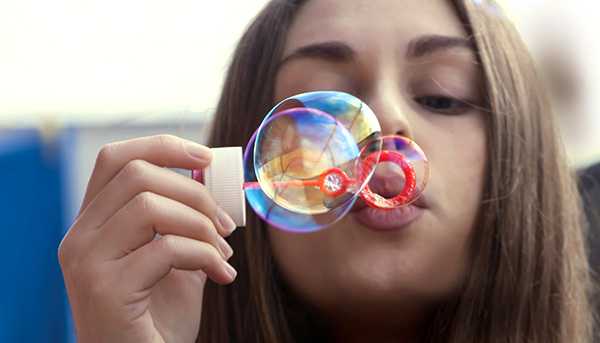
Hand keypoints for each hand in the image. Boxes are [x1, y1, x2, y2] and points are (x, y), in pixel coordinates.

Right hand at [58, 135, 237, 342]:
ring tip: (224, 253)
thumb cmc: (160, 315)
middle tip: (226, 224)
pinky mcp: (104, 289)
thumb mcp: (176, 257)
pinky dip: (205, 257)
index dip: (162, 147)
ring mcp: (86, 262)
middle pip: (137, 174)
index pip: (115, 158)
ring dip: (202, 226)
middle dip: (195, 192)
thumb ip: (185, 220)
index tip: (204, 158)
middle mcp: (80, 236)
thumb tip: (215, 180)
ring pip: (149, 206)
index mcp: (94, 222)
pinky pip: (165, 249)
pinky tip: (223, 276)